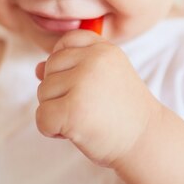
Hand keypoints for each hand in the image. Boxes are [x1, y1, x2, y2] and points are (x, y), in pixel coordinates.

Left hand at [35, 29, 161, 166]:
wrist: (146, 141)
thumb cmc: (123, 111)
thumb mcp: (105, 77)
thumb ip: (73, 67)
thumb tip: (38, 68)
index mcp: (103, 49)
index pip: (66, 41)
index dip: (66, 64)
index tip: (83, 83)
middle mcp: (93, 61)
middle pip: (49, 68)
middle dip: (59, 91)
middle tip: (88, 106)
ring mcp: (82, 84)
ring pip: (42, 93)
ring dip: (56, 111)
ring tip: (85, 118)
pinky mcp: (73, 110)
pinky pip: (41, 117)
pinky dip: (52, 130)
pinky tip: (76, 132)